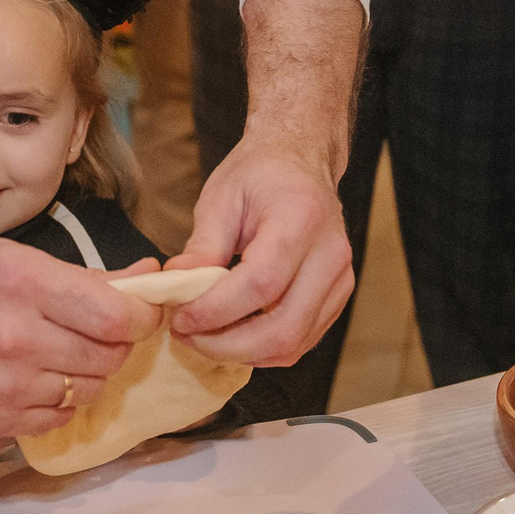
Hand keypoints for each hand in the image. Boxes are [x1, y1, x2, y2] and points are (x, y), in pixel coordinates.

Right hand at [0, 240, 158, 453]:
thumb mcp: (12, 257)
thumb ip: (84, 276)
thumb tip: (148, 277)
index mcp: (22, 285)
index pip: (115, 316)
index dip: (140, 315)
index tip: (139, 312)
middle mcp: (13, 338)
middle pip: (107, 357)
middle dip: (112, 343)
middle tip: (94, 331)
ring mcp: (1, 386)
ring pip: (86, 390)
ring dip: (82, 373)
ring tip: (51, 351)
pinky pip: (54, 418)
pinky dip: (53, 400)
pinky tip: (29, 377)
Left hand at [165, 132, 353, 368]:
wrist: (300, 160)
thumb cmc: (259, 174)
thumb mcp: (220, 199)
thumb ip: (201, 247)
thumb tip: (174, 289)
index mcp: (300, 218)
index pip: (261, 284)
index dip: (216, 311)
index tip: (180, 318)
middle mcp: (329, 253)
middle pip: (283, 328)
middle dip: (227, 345)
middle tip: (186, 336)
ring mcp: (340, 278)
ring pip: (293, 343)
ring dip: (242, 353)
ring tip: (203, 337)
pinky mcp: (338, 295)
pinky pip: (301, 340)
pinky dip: (262, 348)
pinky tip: (232, 334)